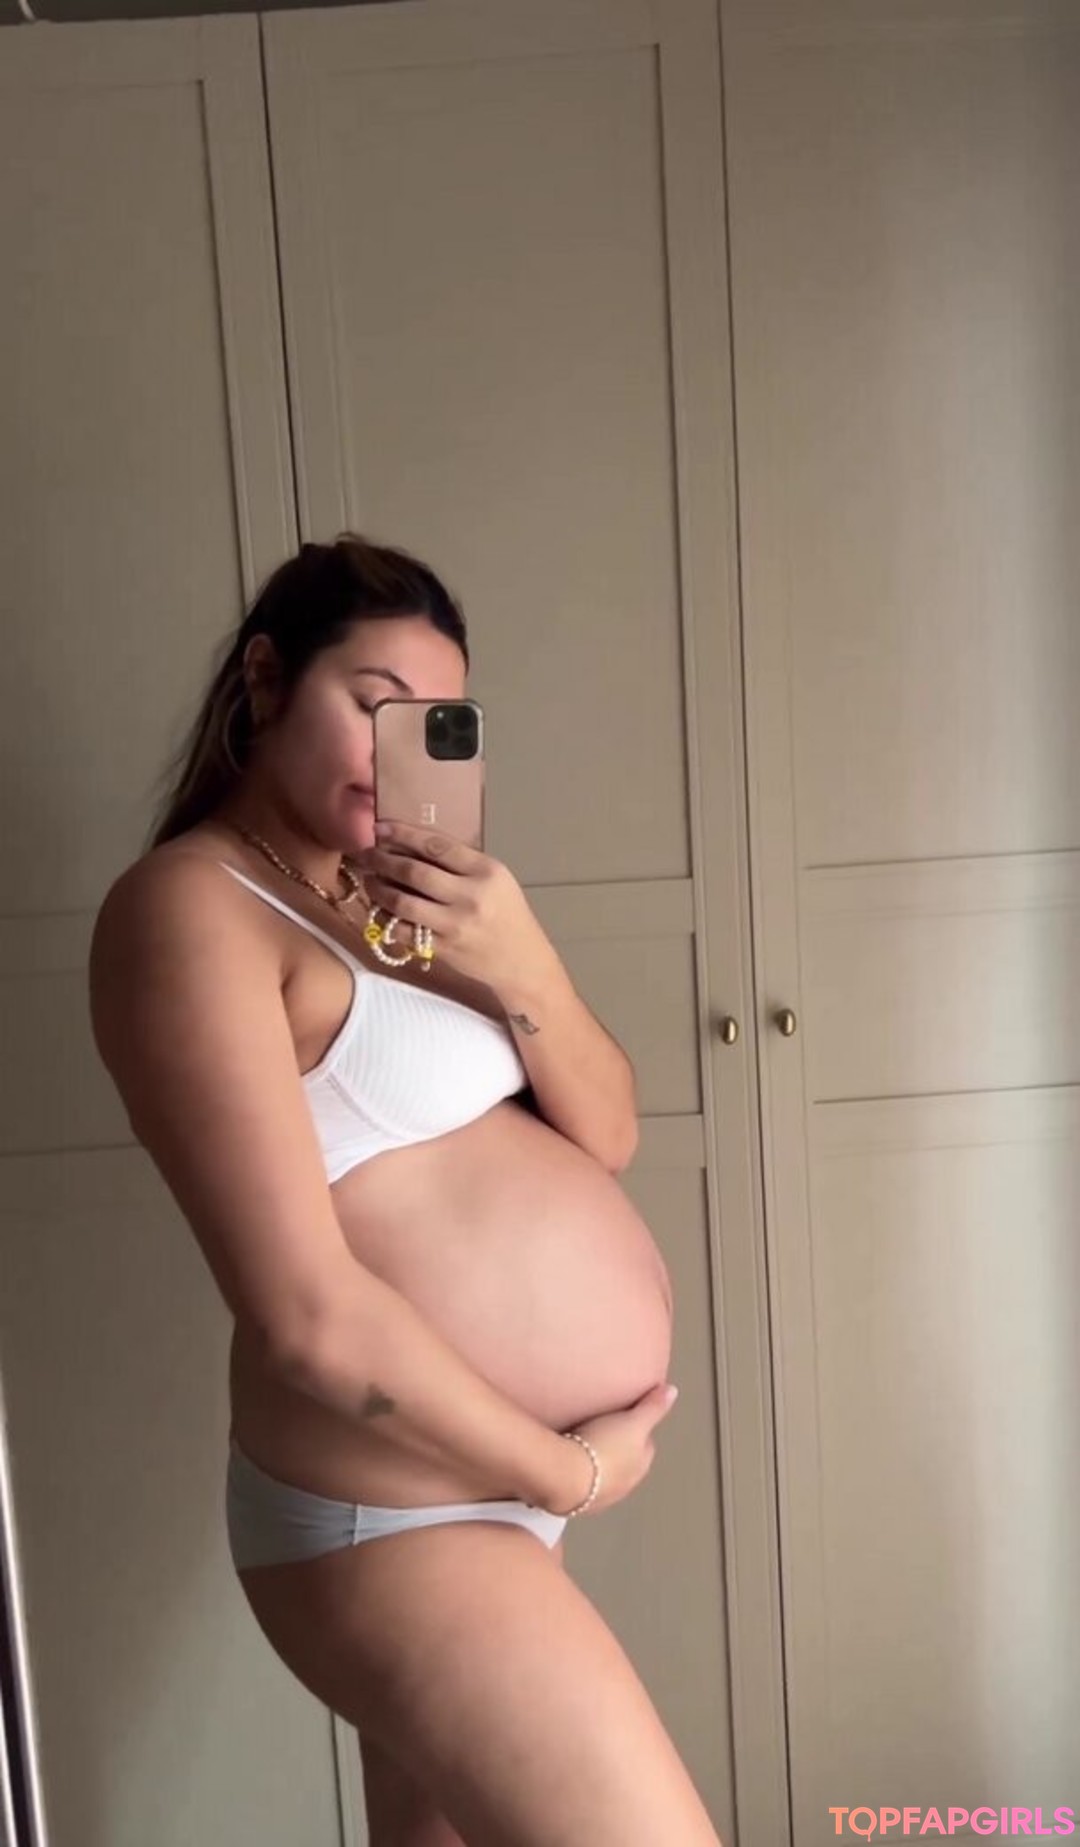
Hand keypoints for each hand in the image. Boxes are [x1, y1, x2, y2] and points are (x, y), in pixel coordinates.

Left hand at [357, 821, 556, 995]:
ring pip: (402, 902)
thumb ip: (461, 863)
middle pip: (414, 872)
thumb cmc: (508, 914)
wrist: (522, 961)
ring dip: (378, 889)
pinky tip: (380, 908)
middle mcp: (470, 896)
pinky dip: (386, 917)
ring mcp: (455, 925)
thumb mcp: (496, 879)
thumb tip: (413, 845)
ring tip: (369, 879)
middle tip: (365, 854)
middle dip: (382, 860)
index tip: (380, 827)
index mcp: (486, 871)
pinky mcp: (443, 949)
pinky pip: (404, 930)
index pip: (437, 846)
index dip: (403, 834)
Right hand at [555, 1382, 678, 1517]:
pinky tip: (567, 1463)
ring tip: (581, 1445)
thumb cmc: (601, 1447)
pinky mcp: (579, 1501)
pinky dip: (577, 1474)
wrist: (566, 1476)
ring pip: (604, 1474)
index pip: (646, 1444)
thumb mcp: (633, 1420)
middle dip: (617, 1448)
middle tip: (602, 1429)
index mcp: (641, 1463)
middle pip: (625, 1461)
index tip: (625, 1417)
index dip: (636, 1428)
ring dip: (597, 1463)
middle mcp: (625, 1483)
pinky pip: (581, 1484)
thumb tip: (672, 1392)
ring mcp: (602, 1495)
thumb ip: (652, 1407)